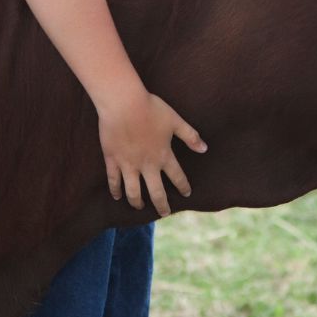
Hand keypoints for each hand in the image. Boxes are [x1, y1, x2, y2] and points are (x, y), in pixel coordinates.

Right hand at [98, 90, 206, 216]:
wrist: (123, 103)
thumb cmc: (151, 108)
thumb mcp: (175, 120)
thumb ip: (190, 136)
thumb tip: (205, 148)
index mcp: (163, 155)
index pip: (177, 176)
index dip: (183, 186)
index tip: (187, 194)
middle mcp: (147, 164)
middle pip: (156, 192)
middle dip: (161, 205)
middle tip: (164, 213)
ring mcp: (128, 164)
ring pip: (133, 191)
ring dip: (137, 201)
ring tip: (139, 207)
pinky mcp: (112, 159)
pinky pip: (113, 179)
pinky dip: (115, 190)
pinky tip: (117, 196)